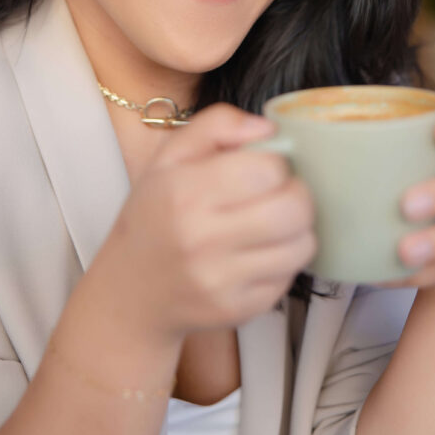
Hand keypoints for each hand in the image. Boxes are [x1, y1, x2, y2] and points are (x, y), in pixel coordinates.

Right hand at [96, 104, 316, 341]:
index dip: (275, 163)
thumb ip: (217, 125)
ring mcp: (221, 280)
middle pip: (294, 208)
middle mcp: (201, 239)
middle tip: (282, 193)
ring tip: (275, 222)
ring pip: (302, 244)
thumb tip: (269, 129)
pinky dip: (285, 260)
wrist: (132, 292)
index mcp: (184, 192)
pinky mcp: (239, 309)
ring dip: (298, 228)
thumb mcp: (170, 156)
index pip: (268, 169)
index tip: (263, 168)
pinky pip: (290, 277)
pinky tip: (261, 251)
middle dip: (298, 194)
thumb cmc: (157, 213)